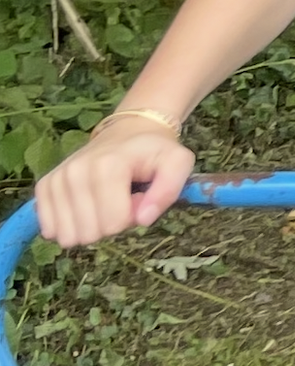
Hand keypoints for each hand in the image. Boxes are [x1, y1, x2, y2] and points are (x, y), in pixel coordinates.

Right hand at [35, 118, 196, 248]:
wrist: (129, 132)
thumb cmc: (155, 152)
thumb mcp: (178, 163)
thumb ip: (168, 191)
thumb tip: (143, 220)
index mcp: (109, 166)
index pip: (114, 223)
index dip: (133, 216)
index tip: (139, 196)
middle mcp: (76, 171)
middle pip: (92, 231)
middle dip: (113, 224)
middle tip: (123, 199)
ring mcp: (57, 179)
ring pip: (70, 234)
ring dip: (93, 225)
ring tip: (107, 201)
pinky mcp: (45, 186)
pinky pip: (49, 227)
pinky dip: (71, 225)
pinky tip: (85, 209)